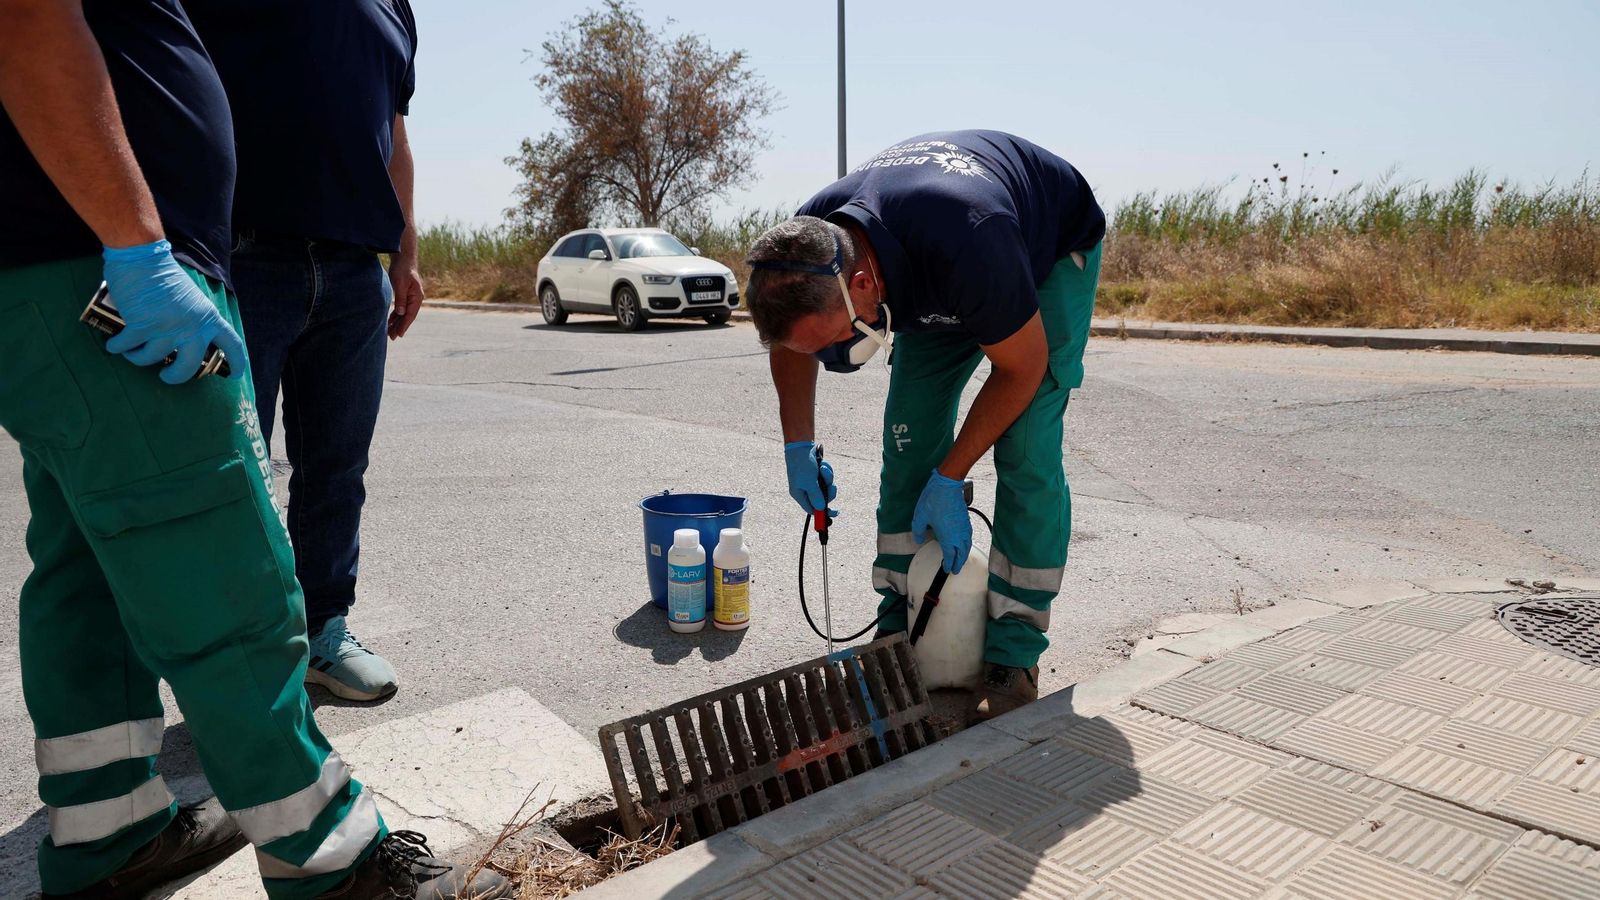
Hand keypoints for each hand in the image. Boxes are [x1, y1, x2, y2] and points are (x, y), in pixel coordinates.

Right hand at [101, 239, 245, 383]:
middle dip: (175, 377)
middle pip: (189, 366)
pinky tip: (114, 344)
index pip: (232, 344)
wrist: (142, 256)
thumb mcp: (191, 298)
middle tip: (166, 376)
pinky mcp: (142, 326)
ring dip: (137, 357)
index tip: (234, 376)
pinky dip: (117, 347)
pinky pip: (127, 347)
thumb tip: (182, 342)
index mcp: (208, 317)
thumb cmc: (164, 275)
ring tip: (132, 351)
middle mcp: (191, 326)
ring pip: (151, 359)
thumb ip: (193, 319)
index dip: (236, 363)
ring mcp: (167, 328)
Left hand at [387, 253, 423, 339]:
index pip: (410, 315)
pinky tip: (390, 322)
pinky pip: (401, 308)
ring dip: (397, 323)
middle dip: (400, 327)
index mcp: (417, 297)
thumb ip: (401, 299)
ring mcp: (411, 298)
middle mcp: (415, 299)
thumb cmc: (402, 270)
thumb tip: (401, 313)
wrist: (403, 259)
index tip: (399, 334)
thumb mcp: (400, 284)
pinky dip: (395, 315)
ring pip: (404, 314)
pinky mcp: (405, 295)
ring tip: (389, 332)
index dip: (404, 325)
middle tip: (392, 337)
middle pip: (407, 316)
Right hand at [783, 440, 835, 514]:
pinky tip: (823, 464)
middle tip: (831, 486)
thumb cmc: (802, 465)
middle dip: (828, 491)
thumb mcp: (809, 482)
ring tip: (823, 469)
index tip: (834, 513)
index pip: (812, 509)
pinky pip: (827, 477)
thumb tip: (821, 508)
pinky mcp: (816, 474)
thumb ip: (816, 496)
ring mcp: (811, 481)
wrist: (801, 446)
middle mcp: (805, 489)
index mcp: (799, 494)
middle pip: (822, 498)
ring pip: (826, 486)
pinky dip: (827, 471)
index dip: (822, 513)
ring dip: (828, 478)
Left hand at [912, 469, 970, 572]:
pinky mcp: (967, 520)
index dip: (948, 564)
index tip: (947, 569)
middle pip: (961, 554)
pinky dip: (967, 545)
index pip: (950, 556)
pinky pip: (969, 538)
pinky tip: (964, 544)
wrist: (947, 485)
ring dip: (964, 555)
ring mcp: (964, 528)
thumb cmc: (933, 501)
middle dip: (958, 563)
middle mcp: (958, 535)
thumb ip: (919, 531)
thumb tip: (919, 540)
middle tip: (955, 570)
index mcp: (948, 537)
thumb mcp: (919, 517)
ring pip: (967, 546)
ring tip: (961, 560)